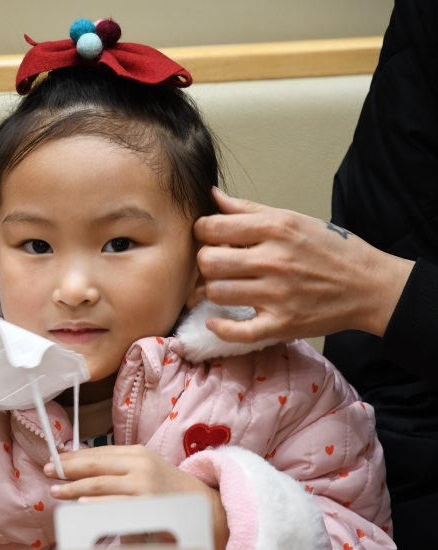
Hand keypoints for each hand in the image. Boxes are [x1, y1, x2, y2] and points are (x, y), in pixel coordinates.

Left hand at [44, 445, 228, 549]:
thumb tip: (82, 466)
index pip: (98, 453)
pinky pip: (116, 505)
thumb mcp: (144, 467)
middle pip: (96, 466)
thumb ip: (117, 466)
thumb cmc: (167, 486)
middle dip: (69, 470)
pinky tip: (82, 506)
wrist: (202, 505)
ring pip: (102, 486)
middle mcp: (139, 465)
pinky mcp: (148, 506)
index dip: (73, 457)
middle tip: (49, 473)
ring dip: (76, 489)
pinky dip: (98, 505)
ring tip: (57, 491)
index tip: (54, 461)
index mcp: (136, 452)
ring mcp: (144, 485)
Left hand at [194, 188, 413, 342]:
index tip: (210, 238)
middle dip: (205, 262)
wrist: (370, 286)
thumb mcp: (293, 219)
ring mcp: (278, 295)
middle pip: (208, 261)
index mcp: (276, 229)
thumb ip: (249, 210)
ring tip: (226, 287)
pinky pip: (237, 331)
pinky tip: (217, 321)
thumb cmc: (330, 250)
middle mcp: (275, 260)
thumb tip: (213, 196)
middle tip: (216, 265)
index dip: (202, 232)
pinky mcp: (282, 324)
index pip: (212, 228)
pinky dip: (221, 328)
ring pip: (217, 292)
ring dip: (214, 291)